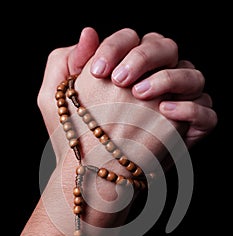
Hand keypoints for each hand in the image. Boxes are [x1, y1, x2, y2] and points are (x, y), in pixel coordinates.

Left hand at [69, 27, 216, 147]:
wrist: (90, 175)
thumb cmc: (74, 136)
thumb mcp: (58, 99)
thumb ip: (67, 62)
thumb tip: (89, 32)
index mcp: (129, 69)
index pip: (133, 40)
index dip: (117, 47)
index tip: (97, 71)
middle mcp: (155, 80)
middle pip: (167, 48)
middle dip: (144, 58)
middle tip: (119, 80)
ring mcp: (175, 103)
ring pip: (192, 76)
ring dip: (169, 79)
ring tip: (140, 95)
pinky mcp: (189, 129)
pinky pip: (206, 113)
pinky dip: (191, 109)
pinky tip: (165, 111)